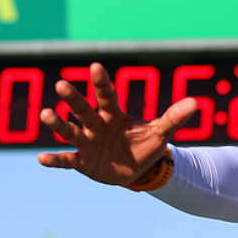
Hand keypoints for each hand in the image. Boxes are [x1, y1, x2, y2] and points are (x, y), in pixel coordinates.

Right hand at [37, 63, 196, 184]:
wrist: (137, 170)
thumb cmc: (145, 146)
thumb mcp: (160, 132)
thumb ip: (174, 117)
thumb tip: (196, 103)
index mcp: (114, 115)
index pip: (107, 96)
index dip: (101, 83)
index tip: (95, 66)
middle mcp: (97, 125)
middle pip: (84, 109)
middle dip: (74, 99)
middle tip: (62, 84)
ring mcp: (87, 142)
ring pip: (70, 131)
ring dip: (58, 124)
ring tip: (46, 114)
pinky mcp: (83, 162)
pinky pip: (67, 160)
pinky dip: (55, 160)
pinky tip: (41, 159)